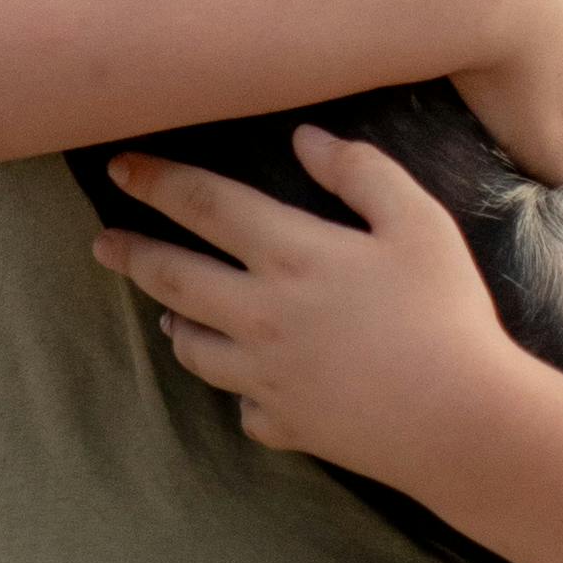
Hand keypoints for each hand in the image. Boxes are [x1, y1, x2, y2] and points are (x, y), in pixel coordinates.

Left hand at [92, 134, 527, 476]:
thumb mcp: (419, 223)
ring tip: (167, 316)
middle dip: (131, 255)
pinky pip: (243, 407)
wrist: (459, 422)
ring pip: (194, 348)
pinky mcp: (285, 423)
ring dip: (175, 324)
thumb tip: (306, 139)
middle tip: (103, 245)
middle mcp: (259, 314)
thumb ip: (361, 173)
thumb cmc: (447, 313)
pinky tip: (245, 385)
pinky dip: (238, 392)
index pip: (202, 204)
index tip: (119, 167)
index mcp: (290, 254)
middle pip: (174, 278)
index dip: (155, 180)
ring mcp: (265, 376)